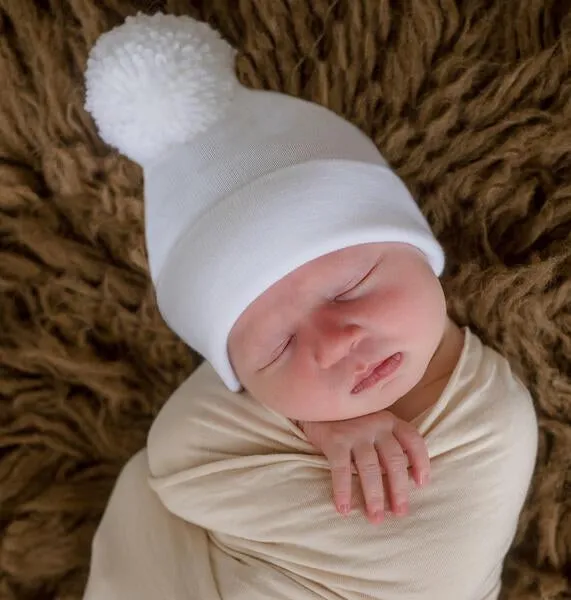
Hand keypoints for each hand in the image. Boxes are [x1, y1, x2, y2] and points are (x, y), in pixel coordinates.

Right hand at [298, 411, 429, 523]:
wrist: (315, 404)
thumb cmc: (348, 421)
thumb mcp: (372, 425)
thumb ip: (386, 444)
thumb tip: (400, 482)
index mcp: (389, 421)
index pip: (413, 440)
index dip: (420, 462)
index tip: (421, 485)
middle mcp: (376, 424)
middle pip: (394, 460)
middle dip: (398, 490)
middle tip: (399, 513)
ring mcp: (355, 431)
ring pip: (370, 468)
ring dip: (374, 496)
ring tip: (375, 518)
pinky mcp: (335, 439)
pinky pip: (342, 469)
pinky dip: (343, 490)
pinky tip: (343, 508)